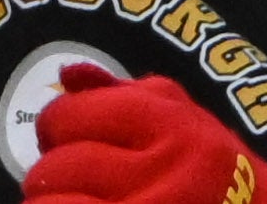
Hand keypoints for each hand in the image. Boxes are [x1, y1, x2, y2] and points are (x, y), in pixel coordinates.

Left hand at [24, 70, 266, 203]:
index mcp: (174, 127)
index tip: (74, 139)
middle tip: (84, 180)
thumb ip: (128, 93)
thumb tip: (68, 75)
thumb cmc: (216, 173)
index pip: (71, 116)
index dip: (62, 127)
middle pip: (56, 166)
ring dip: (57, 201)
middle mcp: (160, 171)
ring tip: (88, 199)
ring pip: (50, 202)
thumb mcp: (187, 121)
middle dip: (60, 173)